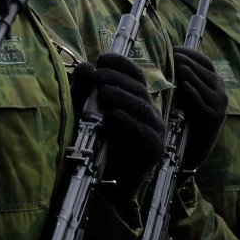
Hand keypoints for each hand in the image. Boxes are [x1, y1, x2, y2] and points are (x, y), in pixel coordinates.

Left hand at [73, 53, 165, 201]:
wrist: (99, 181)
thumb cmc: (93, 142)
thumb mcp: (84, 110)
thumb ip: (84, 90)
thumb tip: (86, 66)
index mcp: (136, 98)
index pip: (135, 74)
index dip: (121, 63)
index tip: (102, 59)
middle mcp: (149, 111)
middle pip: (138, 88)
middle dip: (117, 79)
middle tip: (98, 76)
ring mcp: (155, 129)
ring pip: (142, 107)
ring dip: (121, 97)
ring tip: (102, 93)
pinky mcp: (154, 149)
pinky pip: (144, 132)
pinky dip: (128, 123)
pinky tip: (113, 117)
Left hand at [172, 46, 226, 169]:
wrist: (195, 148)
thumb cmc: (188, 118)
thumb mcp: (188, 94)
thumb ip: (184, 79)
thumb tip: (168, 59)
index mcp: (215, 83)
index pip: (205, 61)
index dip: (190, 53)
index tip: (175, 47)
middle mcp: (220, 92)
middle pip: (203, 70)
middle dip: (186, 61)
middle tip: (170, 56)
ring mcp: (218, 105)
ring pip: (204, 84)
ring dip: (189, 73)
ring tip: (176, 66)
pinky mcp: (213, 118)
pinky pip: (202, 102)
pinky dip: (193, 92)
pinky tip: (184, 86)